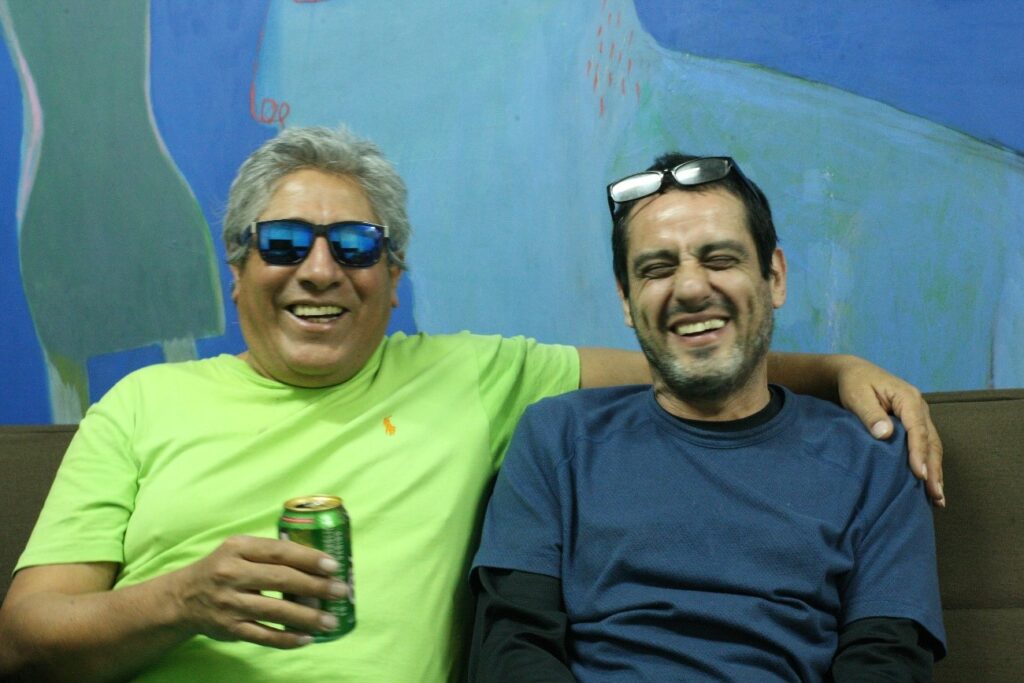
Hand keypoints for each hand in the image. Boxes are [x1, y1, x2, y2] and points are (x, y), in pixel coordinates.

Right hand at [173, 535, 347, 647]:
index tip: (334, 566)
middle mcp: (231, 574)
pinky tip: (308, 638)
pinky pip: (263, 636)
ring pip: (275, 611)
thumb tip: (318, 560)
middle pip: (281, 580)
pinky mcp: (229, 628)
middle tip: (341, 591)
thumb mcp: (239, 549)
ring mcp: (229, 603)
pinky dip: (287, 639)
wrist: (183, 597)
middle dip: (315, 586)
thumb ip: (270, 551)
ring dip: (307, 617)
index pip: (279, 551)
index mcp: (238, 548)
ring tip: (331, 621)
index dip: (308, 558)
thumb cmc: (223, 568)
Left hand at [835, 357, 944, 506]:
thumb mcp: (857, 396)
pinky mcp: (914, 424)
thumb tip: (885, 435)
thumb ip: (871, 414)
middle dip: (934, 468)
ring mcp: (919, 416)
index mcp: (908, 398)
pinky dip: (928, 464)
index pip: (917, 428)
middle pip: (931, 441)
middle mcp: (919, 407)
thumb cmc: (854, 383)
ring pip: (932, 446)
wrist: (855, 373)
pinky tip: (929, 484)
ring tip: (937, 498)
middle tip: (935, 495)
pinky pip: (925, 446)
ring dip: (935, 471)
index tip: (919, 474)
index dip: (919, 452)